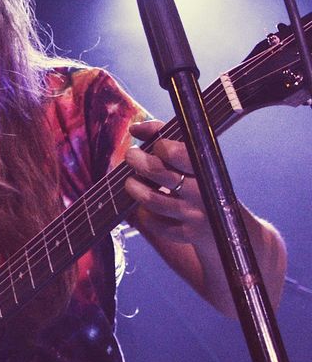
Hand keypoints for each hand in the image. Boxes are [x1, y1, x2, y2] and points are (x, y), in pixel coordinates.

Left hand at [124, 120, 209, 244]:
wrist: (230, 227)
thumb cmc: (204, 183)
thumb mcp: (194, 159)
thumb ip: (166, 138)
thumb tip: (134, 128)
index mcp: (207, 168)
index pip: (177, 153)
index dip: (160, 146)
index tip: (155, 146)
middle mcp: (202, 192)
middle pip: (160, 173)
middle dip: (138, 161)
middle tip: (131, 155)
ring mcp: (194, 214)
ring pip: (152, 199)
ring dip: (135, 188)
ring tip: (131, 181)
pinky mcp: (186, 234)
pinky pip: (154, 223)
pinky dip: (144, 213)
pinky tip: (145, 206)